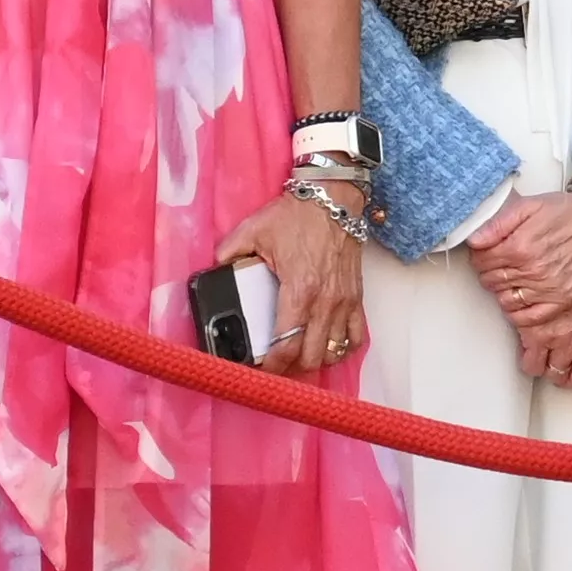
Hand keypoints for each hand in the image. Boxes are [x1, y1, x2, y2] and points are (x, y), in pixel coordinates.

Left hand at [231, 187, 367, 373]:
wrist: (335, 200)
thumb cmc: (296, 216)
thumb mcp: (252, 230)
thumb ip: (228, 253)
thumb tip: (213, 269)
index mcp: (299, 291)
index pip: (286, 343)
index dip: (272, 364)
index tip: (258, 370)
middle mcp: (326, 302)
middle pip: (312, 355)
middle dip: (291, 368)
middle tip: (273, 368)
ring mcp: (345, 301)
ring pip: (334, 350)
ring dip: (315, 360)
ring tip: (296, 360)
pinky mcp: (357, 297)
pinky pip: (357, 336)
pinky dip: (342, 348)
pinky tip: (326, 349)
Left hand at [463, 190, 571, 324]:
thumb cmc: (566, 214)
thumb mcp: (527, 206)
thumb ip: (496, 224)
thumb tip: (473, 240)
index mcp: (519, 247)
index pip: (480, 261)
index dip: (479, 256)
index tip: (486, 252)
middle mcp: (532, 271)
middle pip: (490, 281)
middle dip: (490, 272)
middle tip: (500, 264)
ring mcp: (548, 288)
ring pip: (505, 299)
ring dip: (503, 290)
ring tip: (512, 279)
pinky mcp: (562, 299)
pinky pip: (530, 317)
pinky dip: (520, 313)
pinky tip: (521, 299)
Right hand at [517, 289, 571, 392]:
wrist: (545, 267)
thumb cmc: (567, 283)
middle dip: (570, 379)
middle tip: (562, 372)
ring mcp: (561, 338)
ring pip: (555, 374)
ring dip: (549, 369)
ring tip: (545, 359)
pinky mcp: (537, 337)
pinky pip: (533, 366)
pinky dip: (530, 364)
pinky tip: (530, 353)